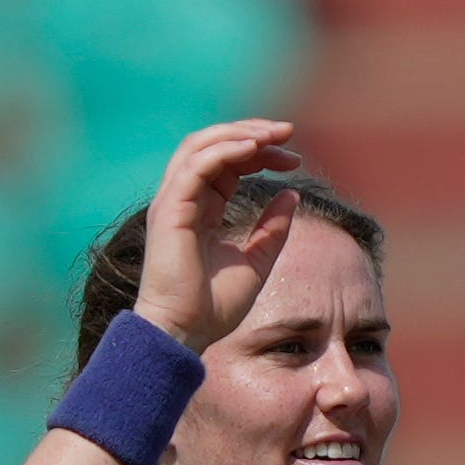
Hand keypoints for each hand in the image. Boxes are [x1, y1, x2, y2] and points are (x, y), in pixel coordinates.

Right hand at [132, 119, 303, 352]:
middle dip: (251, 133)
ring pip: (200, 146)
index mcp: (202, 207)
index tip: (294, 159)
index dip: (260, 153)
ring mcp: (174, 201)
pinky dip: (225, 150)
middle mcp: (184, 198)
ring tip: (273, 134)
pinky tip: (254, 148)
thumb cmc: (214, 305)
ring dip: (238, 133)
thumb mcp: (256, 261)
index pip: (229, 163)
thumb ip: (273, 228)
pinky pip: (196, 165)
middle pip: (214, 145)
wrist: (186, 332)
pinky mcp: (170, 209)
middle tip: (287, 132)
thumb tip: (294, 195)